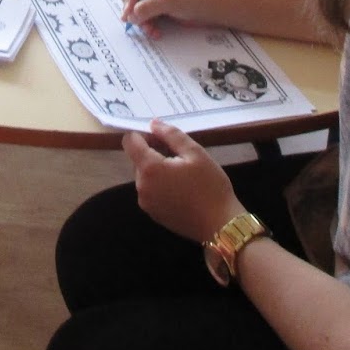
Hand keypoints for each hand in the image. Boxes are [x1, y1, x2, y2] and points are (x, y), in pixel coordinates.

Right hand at [117, 0, 219, 37]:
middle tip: (137, 22)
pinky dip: (148, 24)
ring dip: (141, 20)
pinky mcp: (158, 4)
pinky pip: (144, 14)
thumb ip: (146, 7)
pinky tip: (155, 32)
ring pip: (135, 6)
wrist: (215, 8)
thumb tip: (129, 17)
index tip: (132, 11)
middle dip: (132, 9)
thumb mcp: (168, 0)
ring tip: (150, 30)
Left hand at [122, 119, 243, 243]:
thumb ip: (171, 135)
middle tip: (181, 156)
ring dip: (158, 170)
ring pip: (145, 176)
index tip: (161, 137)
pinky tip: (182, 189)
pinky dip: (161, 185)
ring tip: (184, 174)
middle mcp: (141, 186)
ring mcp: (146, 203)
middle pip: (138, 159)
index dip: (142, 134)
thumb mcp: (196, 153)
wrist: (220, 225)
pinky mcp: (154, 214)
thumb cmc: (210, 186)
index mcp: (149, 168)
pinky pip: (151, 191)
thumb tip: (153, 124)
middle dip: (154, 153)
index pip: (130, 142)